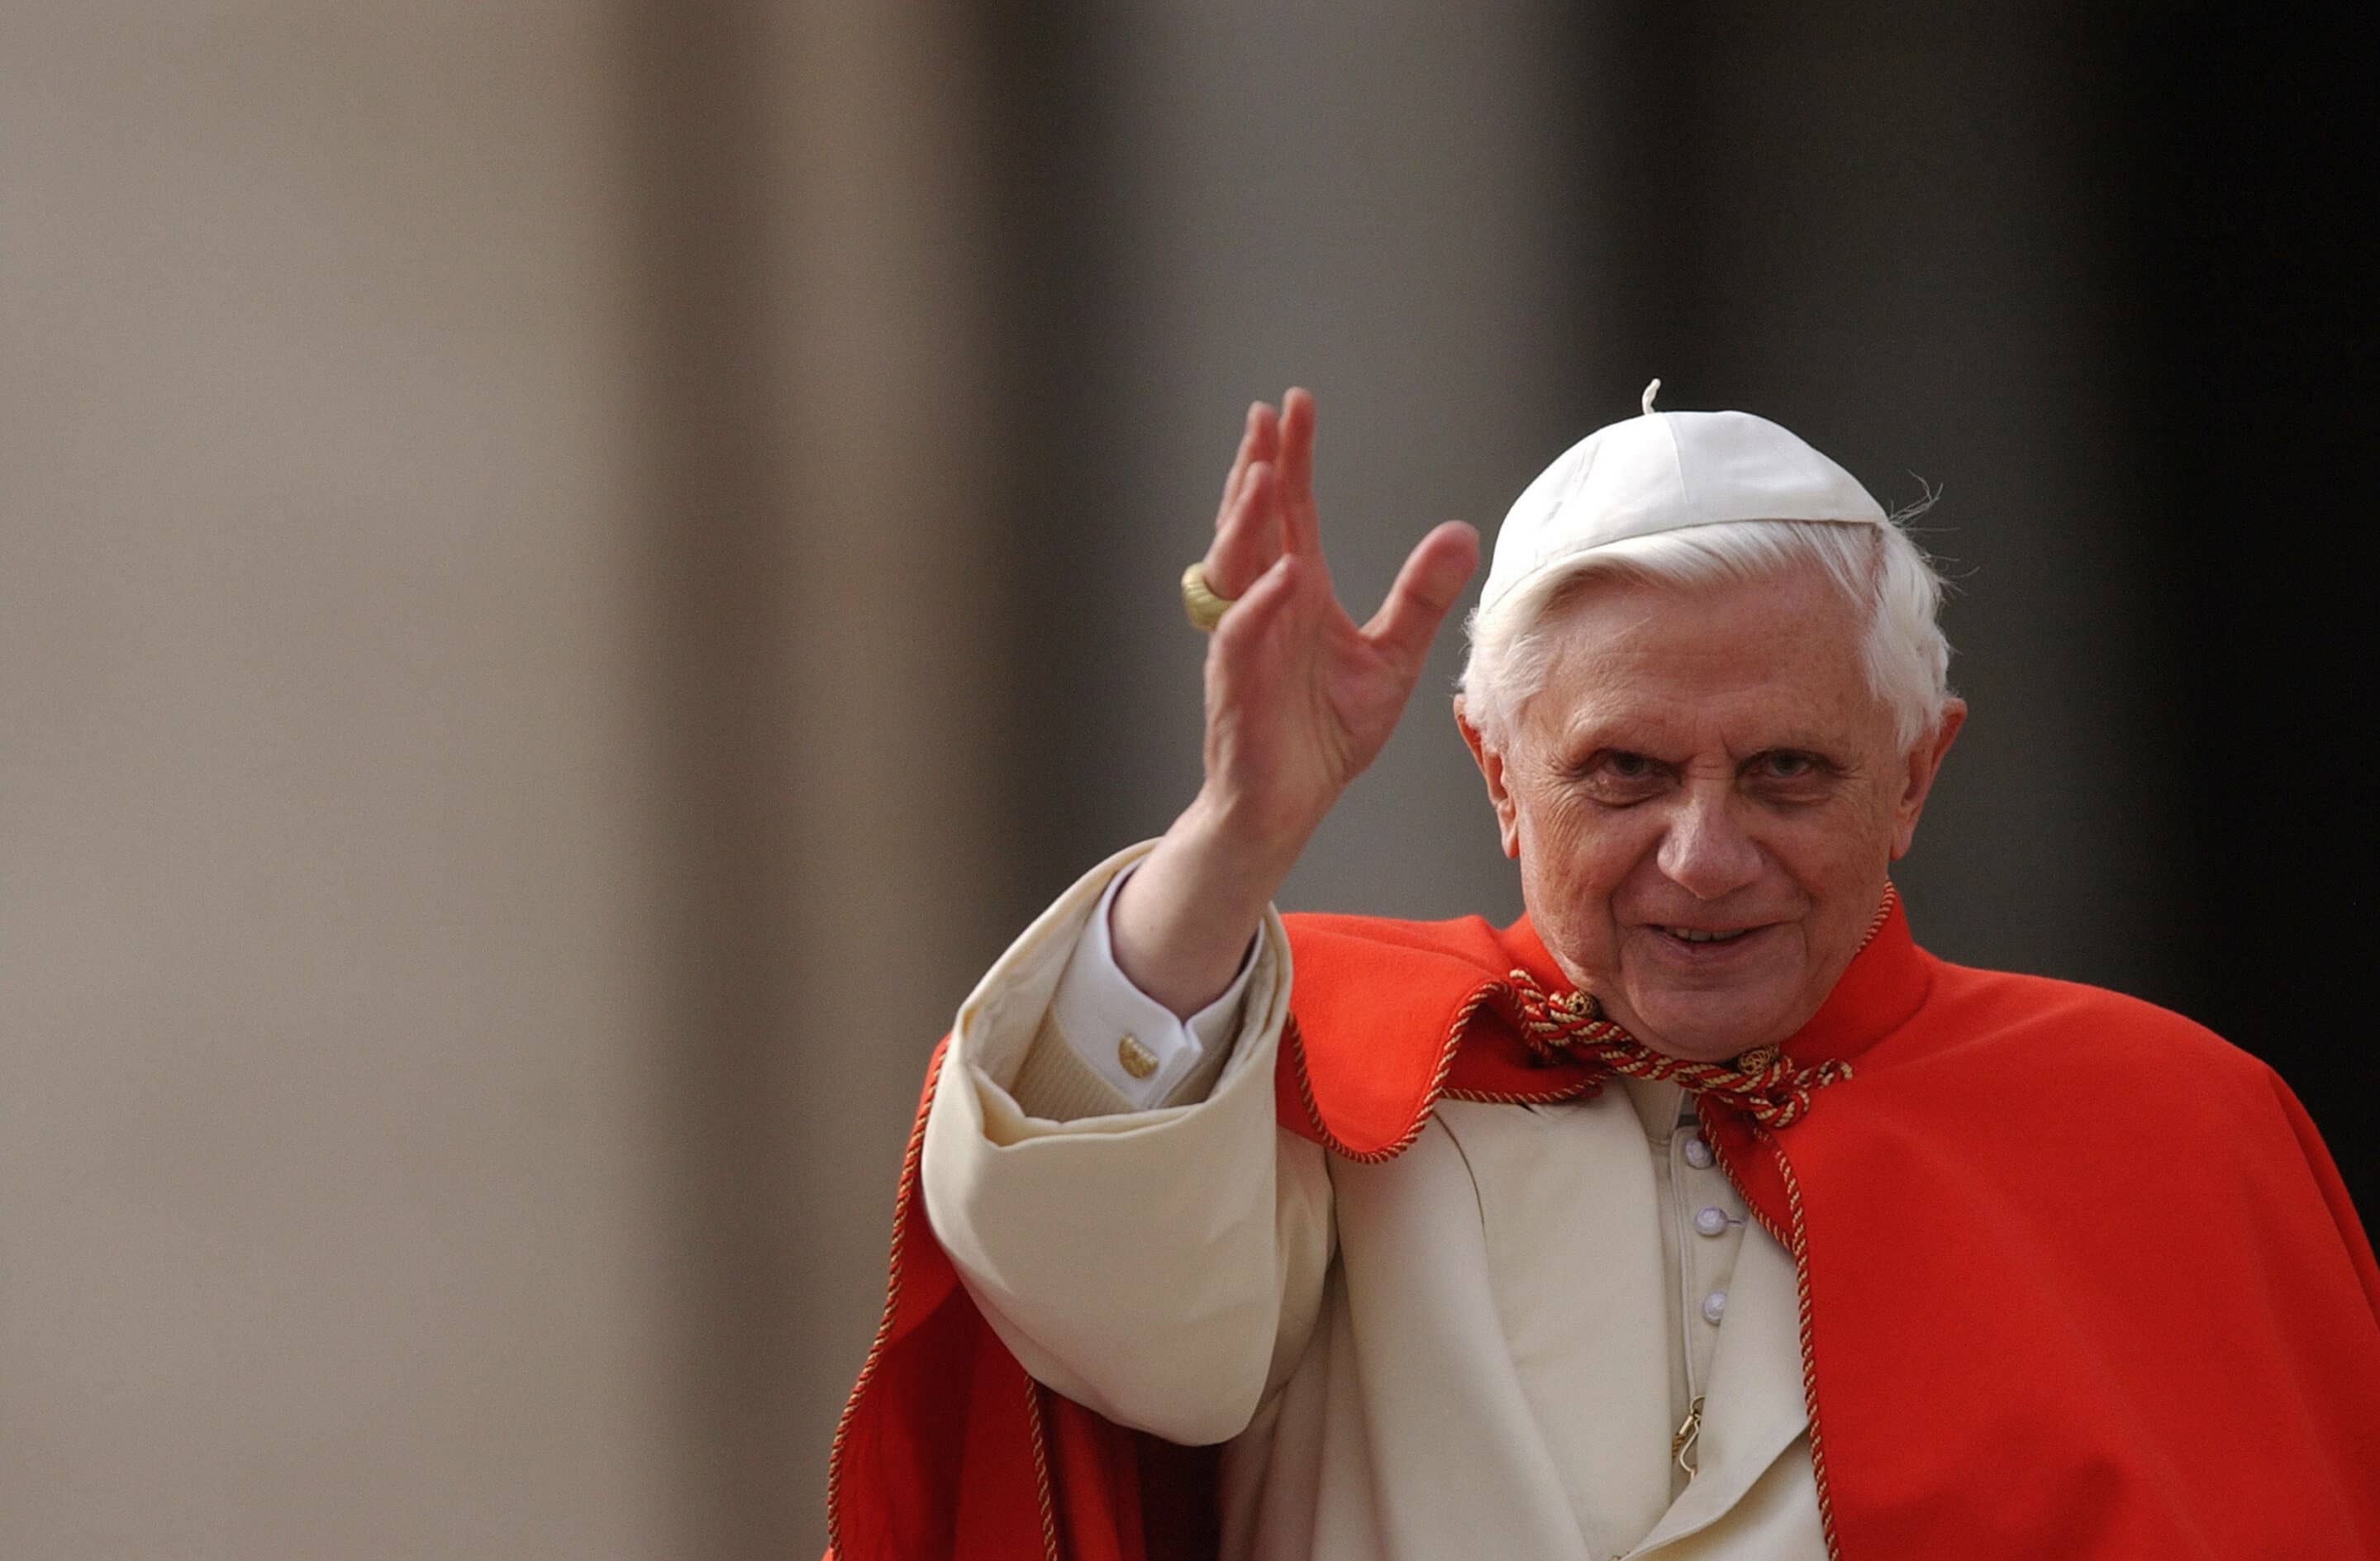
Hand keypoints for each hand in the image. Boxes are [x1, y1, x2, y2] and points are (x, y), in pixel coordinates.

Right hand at [1112, 390, 1478, 1014]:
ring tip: (1259, 474)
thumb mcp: (1393, 658)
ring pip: (1235, 568)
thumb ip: (1422, 596)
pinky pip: (1242, 636)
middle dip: (1257, 467)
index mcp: (1298, 591)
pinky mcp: (1236, 684)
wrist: (1289, 805)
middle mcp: (1265, 605)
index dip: (1292, 459)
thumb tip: (1462, 532)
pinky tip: (1283, 576)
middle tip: (1266, 414)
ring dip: (1243, 521)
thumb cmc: (1327, 734)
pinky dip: (1259, 605)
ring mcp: (1244, 641)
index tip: (1295, 404)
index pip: (1292, 511)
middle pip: (1254, 522)